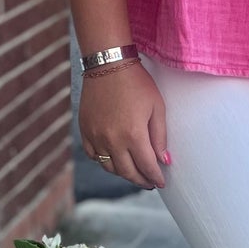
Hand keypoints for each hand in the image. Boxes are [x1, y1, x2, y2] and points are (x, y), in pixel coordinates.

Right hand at [78, 60, 169, 189]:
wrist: (108, 64)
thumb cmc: (137, 83)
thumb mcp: (157, 107)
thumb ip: (160, 136)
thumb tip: (163, 160)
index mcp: (133, 135)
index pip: (146, 166)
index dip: (155, 177)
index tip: (161, 182)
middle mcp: (112, 140)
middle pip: (127, 172)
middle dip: (141, 180)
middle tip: (149, 183)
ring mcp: (96, 136)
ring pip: (109, 167)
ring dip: (123, 173)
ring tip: (133, 172)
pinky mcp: (85, 130)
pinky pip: (93, 155)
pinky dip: (103, 161)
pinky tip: (113, 160)